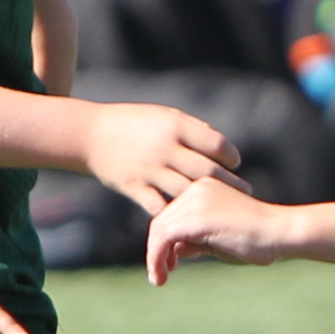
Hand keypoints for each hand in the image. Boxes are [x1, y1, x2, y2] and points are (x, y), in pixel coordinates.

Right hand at [84, 97, 239, 208]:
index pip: (215, 144)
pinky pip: (161, 207)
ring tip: (221, 206)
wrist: (89, 134)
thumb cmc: (132, 122)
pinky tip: (190, 218)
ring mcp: (149, 170)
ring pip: (187, 192)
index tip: (234, 163)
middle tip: (245, 191)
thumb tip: (221, 148)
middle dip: (229, 183)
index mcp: (175, 126)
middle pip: (206, 171)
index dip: (230, 155)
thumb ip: (192, 130)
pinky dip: (177, 214)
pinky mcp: (134, 188)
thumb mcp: (164, 115)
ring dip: (207, 201)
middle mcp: (164, 148)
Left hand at [144, 173, 286, 283]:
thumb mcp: (219, 239)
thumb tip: (174, 250)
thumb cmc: (258, 239)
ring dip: (155, 257)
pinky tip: (162, 275)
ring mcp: (195, 200)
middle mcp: (196, 188)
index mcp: (204, 187)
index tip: (170, 264)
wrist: (281, 232)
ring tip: (160, 278)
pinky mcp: (195, 217)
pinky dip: (157, 258)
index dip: (165, 241)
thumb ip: (196, 240)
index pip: (173, 214)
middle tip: (161, 275)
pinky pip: (163, 238)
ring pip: (159, 229)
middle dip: (158, 250)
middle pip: (162, 220)